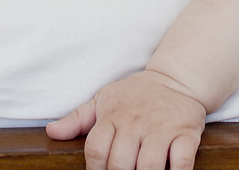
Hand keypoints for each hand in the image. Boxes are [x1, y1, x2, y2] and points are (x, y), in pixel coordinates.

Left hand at [47, 70, 205, 169]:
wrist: (176, 78)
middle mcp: (136, 122)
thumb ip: (78, 118)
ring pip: (149, 166)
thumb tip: (52, 132)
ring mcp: (162, 128)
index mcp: (113, 115)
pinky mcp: (186, 132)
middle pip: (120, 163)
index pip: (97, 150)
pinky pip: (182, 162)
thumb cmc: (135, 95)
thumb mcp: (104, 99)